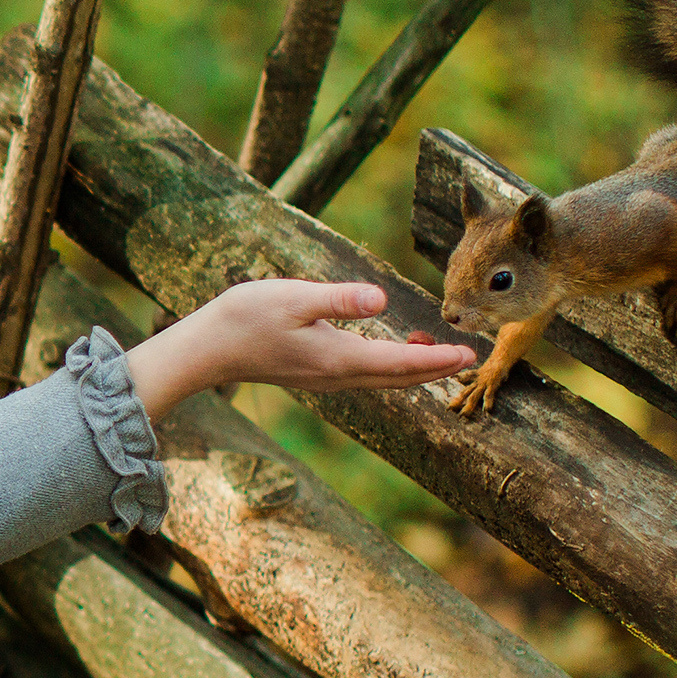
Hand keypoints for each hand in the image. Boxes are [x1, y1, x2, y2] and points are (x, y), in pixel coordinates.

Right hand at [123, 280, 476, 420]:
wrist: (208, 348)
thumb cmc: (246, 318)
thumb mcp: (293, 298)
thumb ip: (339, 299)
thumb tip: (381, 299)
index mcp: (338, 357)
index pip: (400, 361)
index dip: (437, 358)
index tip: (468, 353)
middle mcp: (337, 375)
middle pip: (398, 377)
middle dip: (435, 368)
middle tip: (469, 357)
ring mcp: (325, 378)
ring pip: (383, 379)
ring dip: (414, 370)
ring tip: (440, 353)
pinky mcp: (315, 373)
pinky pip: (366, 375)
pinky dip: (390, 367)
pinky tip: (392, 351)